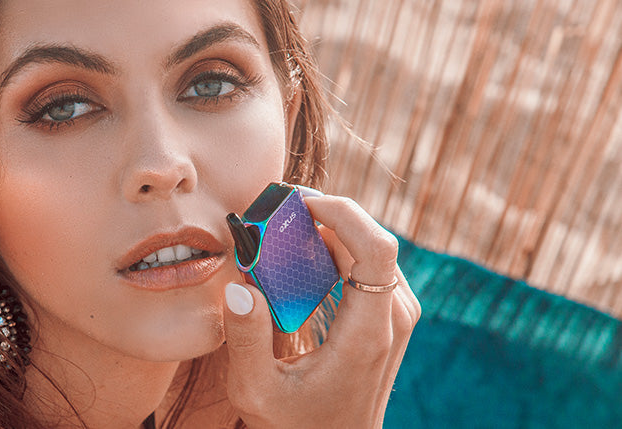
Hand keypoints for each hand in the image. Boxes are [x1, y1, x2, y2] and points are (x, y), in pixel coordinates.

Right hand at [223, 194, 420, 428]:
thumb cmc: (296, 425)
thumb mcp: (256, 390)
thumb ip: (246, 339)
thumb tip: (238, 288)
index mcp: (367, 332)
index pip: (375, 249)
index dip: (343, 213)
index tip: (301, 204)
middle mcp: (393, 318)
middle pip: (374, 241)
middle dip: (329, 215)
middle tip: (281, 208)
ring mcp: (397, 317)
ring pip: (373, 250)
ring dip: (334, 230)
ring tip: (288, 225)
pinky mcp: (391, 317)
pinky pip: (371, 266)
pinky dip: (340, 249)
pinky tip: (307, 251)